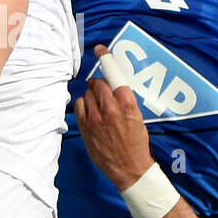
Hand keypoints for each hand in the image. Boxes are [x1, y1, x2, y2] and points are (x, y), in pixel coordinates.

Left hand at [73, 45, 153, 190]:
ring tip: (98, 105)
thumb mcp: (138, 118)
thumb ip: (125, 101)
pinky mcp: (85, 127)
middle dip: (99, 84)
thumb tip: (114, 89)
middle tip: (101, 90)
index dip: (106, 59)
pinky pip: (79, 106)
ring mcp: (96, 118)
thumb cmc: (137, 144)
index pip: (115, 76)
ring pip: (87, 94)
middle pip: (98, 83)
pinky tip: (90, 111)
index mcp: (127, 104)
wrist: (129, 168)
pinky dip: (83, 105)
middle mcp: (110, 108)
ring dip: (91, 95)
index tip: (99, 49)